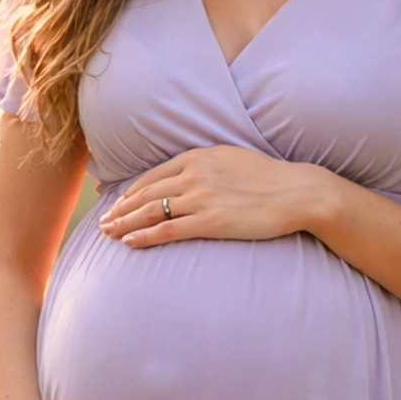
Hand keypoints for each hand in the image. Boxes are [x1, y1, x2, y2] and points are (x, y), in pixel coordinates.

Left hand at [99, 145, 334, 247]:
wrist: (297, 192)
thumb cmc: (270, 179)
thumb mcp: (233, 159)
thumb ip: (208, 166)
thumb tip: (192, 177)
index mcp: (198, 157)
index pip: (153, 175)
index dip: (131, 191)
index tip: (116, 202)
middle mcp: (194, 174)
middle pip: (145, 193)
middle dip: (120, 208)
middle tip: (103, 222)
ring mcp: (201, 198)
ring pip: (151, 211)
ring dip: (124, 223)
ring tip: (108, 233)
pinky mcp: (210, 221)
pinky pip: (167, 229)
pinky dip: (144, 235)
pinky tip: (129, 241)